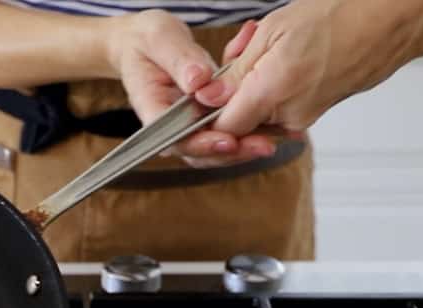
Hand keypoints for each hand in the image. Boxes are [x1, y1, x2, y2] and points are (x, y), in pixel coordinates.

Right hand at [104, 10, 278, 167]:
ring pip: (217, 146)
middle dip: (232, 152)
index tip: (228, 140)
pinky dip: (251, 125)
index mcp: (153, 109)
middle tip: (264, 144)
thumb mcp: (160, 39)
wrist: (147, 42)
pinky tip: (274, 121)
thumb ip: (180, 59)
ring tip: (275, 137)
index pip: (174, 137)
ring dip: (246, 144)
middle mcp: (171, 124)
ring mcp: (189, 123)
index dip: (201, 144)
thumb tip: (199, 81)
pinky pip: (228, 128)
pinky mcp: (206, 116)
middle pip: (199, 151)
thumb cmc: (147, 40)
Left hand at [198, 0, 422, 135]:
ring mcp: (308, 115)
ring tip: (265, 44)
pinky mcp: (320, 109)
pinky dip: (276, 83)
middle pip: (241, 120)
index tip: (203, 92)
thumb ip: (235, 72)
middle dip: (231, 90)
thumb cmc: (338, 15)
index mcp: (273, 93)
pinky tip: (285, 54)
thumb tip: (207, 98)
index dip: (208, 113)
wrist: (392, 18)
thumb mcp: (272, 32)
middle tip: (240, 50)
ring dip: (254, 83)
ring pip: (262, 111)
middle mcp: (290, 114)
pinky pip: (285, 104)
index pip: (223, 128)